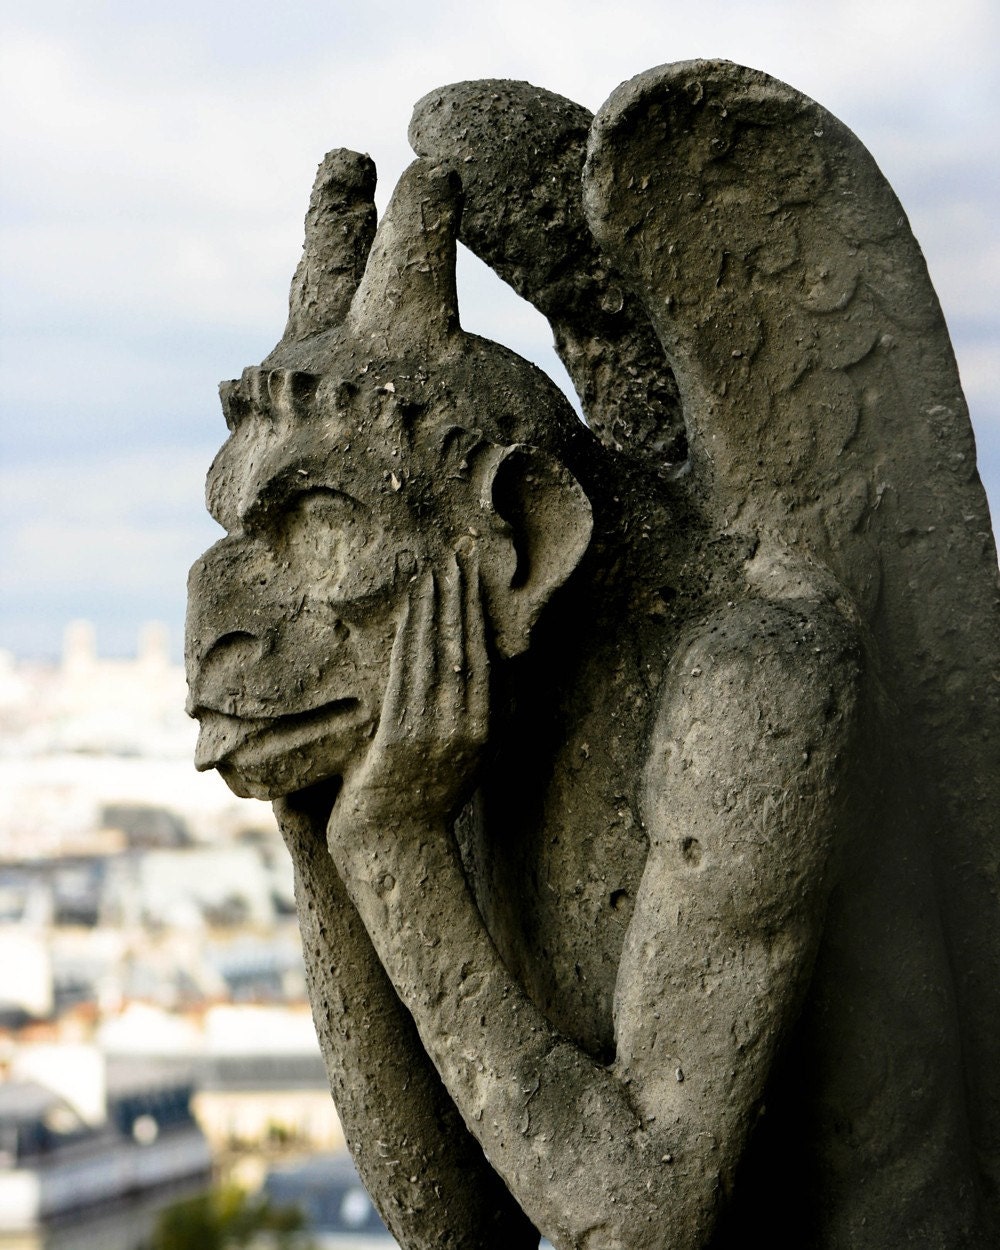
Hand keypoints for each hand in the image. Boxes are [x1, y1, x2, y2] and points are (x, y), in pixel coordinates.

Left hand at [329, 543, 490, 840]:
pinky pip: (406, 674)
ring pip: (437, 655)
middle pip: (465, 648)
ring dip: (435, 608)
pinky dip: (410, 637)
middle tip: (460, 554)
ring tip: (434, 569)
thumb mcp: (461, 763)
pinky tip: (409, 610)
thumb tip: (477, 679)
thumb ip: (470, 722)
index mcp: (482, 731)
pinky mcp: (399, 736)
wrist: (391, 846)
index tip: (475, 577)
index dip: (479, 614)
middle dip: (462, 597)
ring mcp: (432, 731)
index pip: (483, 658)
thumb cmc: (420, 804)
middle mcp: (463, 727)